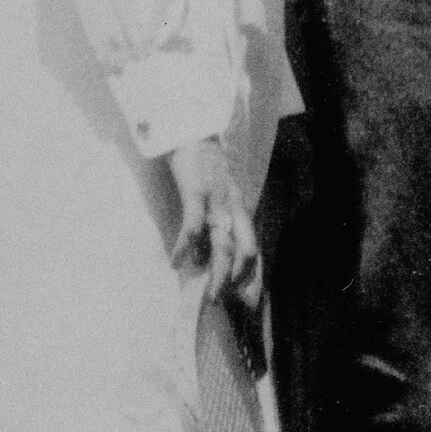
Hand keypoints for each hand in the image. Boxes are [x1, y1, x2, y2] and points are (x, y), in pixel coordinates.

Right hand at [167, 135, 264, 357]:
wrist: (190, 126)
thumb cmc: (201, 159)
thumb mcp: (217, 188)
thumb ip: (217, 213)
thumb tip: (204, 248)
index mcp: (240, 206)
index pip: (254, 247)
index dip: (254, 276)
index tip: (251, 302)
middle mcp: (234, 205)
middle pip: (246, 250)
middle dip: (241, 281)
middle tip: (233, 305)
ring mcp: (216, 199)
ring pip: (224, 244)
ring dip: (219, 274)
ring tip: (210, 297)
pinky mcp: (196, 191)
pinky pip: (193, 225)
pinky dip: (185, 247)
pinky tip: (176, 261)